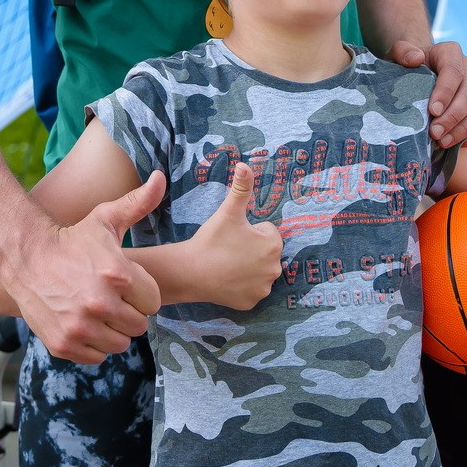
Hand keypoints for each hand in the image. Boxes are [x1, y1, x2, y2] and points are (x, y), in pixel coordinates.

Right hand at [4, 172, 165, 364]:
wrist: (25, 257)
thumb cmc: (71, 239)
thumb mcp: (104, 219)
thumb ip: (137, 203)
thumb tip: (160, 179)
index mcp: (117, 274)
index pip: (153, 302)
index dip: (141, 293)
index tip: (125, 284)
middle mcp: (100, 303)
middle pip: (138, 325)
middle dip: (128, 312)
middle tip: (110, 297)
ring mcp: (80, 327)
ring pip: (119, 343)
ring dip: (112, 330)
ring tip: (97, 309)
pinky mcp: (64, 344)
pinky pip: (97, 356)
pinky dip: (92, 344)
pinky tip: (82, 322)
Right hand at [185, 164, 283, 309]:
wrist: (191, 271)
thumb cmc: (212, 239)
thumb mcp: (228, 211)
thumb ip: (242, 187)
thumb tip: (245, 164)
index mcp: (273, 245)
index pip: (267, 232)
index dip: (249, 231)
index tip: (233, 235)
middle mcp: (275, 269)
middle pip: (264, 253)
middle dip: (250, 249)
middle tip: (228, 249)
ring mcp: (263, 288)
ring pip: (258, 271)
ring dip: (247, 267)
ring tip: (226, 263)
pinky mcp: (252, 302)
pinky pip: (250, 289)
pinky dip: (241, 286)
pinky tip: (227, 279)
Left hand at [387, 40, 466, 147]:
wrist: (420, 79)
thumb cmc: (408, 69)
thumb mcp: (398, 56)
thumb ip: (402, 52)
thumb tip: (416, 59)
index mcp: (450, 52)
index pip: (454, 70)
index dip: (445, 92)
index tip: (432, 111)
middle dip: (453, 116)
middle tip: (435, 133)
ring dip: (464, 129)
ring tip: (443, 142)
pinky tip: (456, 144)